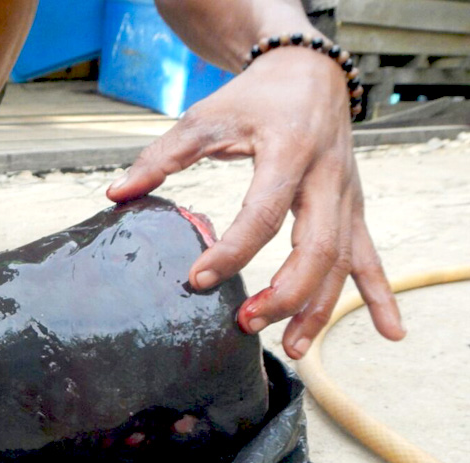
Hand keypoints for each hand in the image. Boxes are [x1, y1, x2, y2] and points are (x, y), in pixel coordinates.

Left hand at [107, 47, 404, 358]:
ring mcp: (346, 196)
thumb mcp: (203, 119)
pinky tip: (389, 332)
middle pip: (316, 248)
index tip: (196, 280)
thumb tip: (115, 195)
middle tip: (245, 323)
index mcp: (289, 152)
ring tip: (290, 348)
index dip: (231, 252)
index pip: (262, 214)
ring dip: (320, 309)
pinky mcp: (353, 208)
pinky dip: (380, 295)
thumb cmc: (252, 98)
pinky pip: (370, 256)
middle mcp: (327, 178)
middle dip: (284, 294)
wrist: (307, 72)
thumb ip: (160, 159)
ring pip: (344, 262)